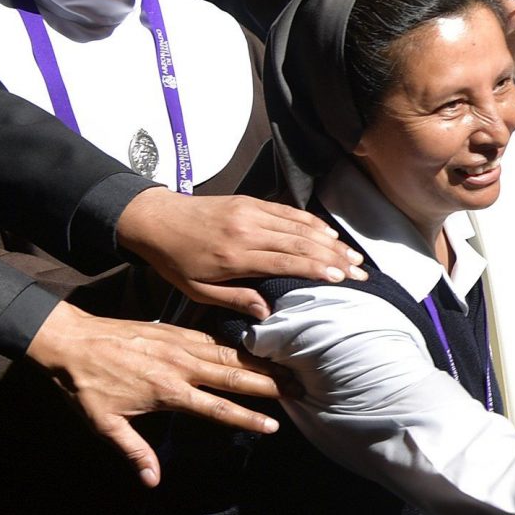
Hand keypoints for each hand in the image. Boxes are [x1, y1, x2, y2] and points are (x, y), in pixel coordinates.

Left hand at [22, 302, 286, 486]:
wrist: (69, 340)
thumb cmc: (85, 385)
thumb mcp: (104, 424)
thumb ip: (134, 451)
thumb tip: (152, 481)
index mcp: (168, 391)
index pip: (217, 408)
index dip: (247, 418)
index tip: (273, 425)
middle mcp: (181, 366)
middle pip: (234, 375)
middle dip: (268, 385)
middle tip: (297, 390)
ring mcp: (179, 344)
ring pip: (229, 353)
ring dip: (259, 362)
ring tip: (285, 368)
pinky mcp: (174, 330)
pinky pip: (213, 338)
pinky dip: (236, 344)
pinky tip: (252, 348)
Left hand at [115, 187, 364, 319]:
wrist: (154, 219)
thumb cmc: (175, 260)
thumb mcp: (197, 290)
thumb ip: (235, 299)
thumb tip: (268, 312)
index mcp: (234, 255)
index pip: (285, 262)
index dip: (316, 270)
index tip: (341, 279)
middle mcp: (247, 230)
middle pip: (301, 243)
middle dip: (334, 258)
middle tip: (359, 272)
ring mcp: (251, 212)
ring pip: (300, 226)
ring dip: (330, 241)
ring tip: (353, 256)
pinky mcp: (251, 202)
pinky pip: (289, 212)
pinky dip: (312, 223)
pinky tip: (329, 235)